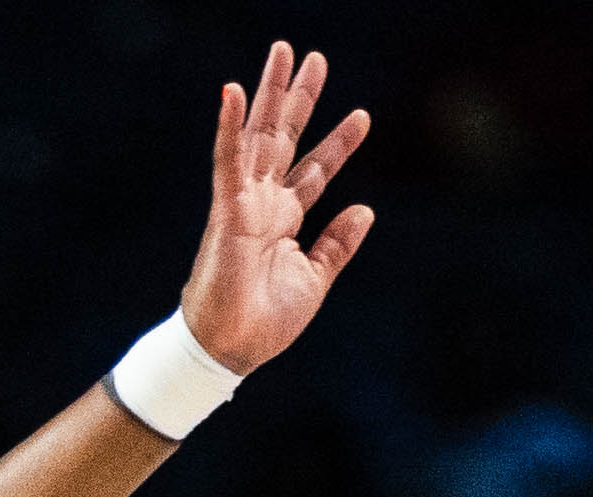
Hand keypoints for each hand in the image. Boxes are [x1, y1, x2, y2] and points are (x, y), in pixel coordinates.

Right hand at [178, 42, 374, 374]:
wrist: (232, 348)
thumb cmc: (264, 320)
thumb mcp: (316, 278)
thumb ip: (338, 243)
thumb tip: (366, 209)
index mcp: (284, 219)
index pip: (315, 170)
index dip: (339, 142)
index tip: (363, 115)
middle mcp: (263, 202)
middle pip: (285, 138)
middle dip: (300, 98)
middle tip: (313, 57)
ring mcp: (243, 202)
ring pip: (258, 136)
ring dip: (269, 94)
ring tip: (283, 53)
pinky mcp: (225, 210)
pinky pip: (226, 162)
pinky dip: (228, 128)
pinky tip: (232, 93)